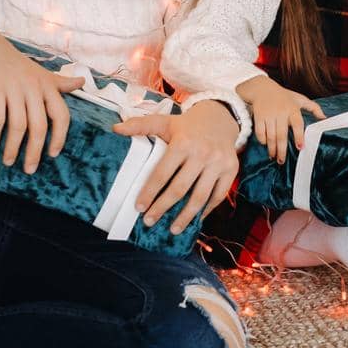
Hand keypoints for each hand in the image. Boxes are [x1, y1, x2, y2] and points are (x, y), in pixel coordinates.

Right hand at [0, 17, 84, 174]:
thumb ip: (59, 82)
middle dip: (35, 151)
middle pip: (39, 126)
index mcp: (47, 84)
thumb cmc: (13, 61)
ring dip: (13, 147)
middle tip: (29, 169)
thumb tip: (82, 84)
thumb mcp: (39, 71)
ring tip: (8, 161)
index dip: (59, 137)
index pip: (61, 115)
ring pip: (18, 125)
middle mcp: (33, 86)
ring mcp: (13, 87)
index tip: (53, 154)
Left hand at [114, 100, 240, 234]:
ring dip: (186, 216)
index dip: (149, 192)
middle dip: (163, 208)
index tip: (139, 207)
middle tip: (149, 221)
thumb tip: (116, 129)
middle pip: (180, 188)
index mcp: (183, 142)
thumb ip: (140, 125)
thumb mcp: (165, 121)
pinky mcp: (231, 169)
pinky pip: (218, 195)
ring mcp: (219, 163)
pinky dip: (207, 210)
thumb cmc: (187, 125)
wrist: (220, 117)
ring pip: (200, 196)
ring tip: (173, 229)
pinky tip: (196, 219)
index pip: (162, 173)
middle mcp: (203, 153)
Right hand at [238, 75, 323, 163]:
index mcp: (293, 109)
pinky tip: (266, 145)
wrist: (262, 88)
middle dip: (281, 150)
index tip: (299, 147)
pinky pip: (260, 132)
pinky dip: (263, 141)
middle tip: (282, 161)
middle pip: (281, 135)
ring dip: (272, 148)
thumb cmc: (284, 96)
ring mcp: (269, 115)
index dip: (299, 136)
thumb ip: (314, 108)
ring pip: (270, 136)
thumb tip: (325, 118)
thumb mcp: (300, 99)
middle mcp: (281, 112)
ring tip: (274, 156)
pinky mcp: (259, 117)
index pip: (297, 124)